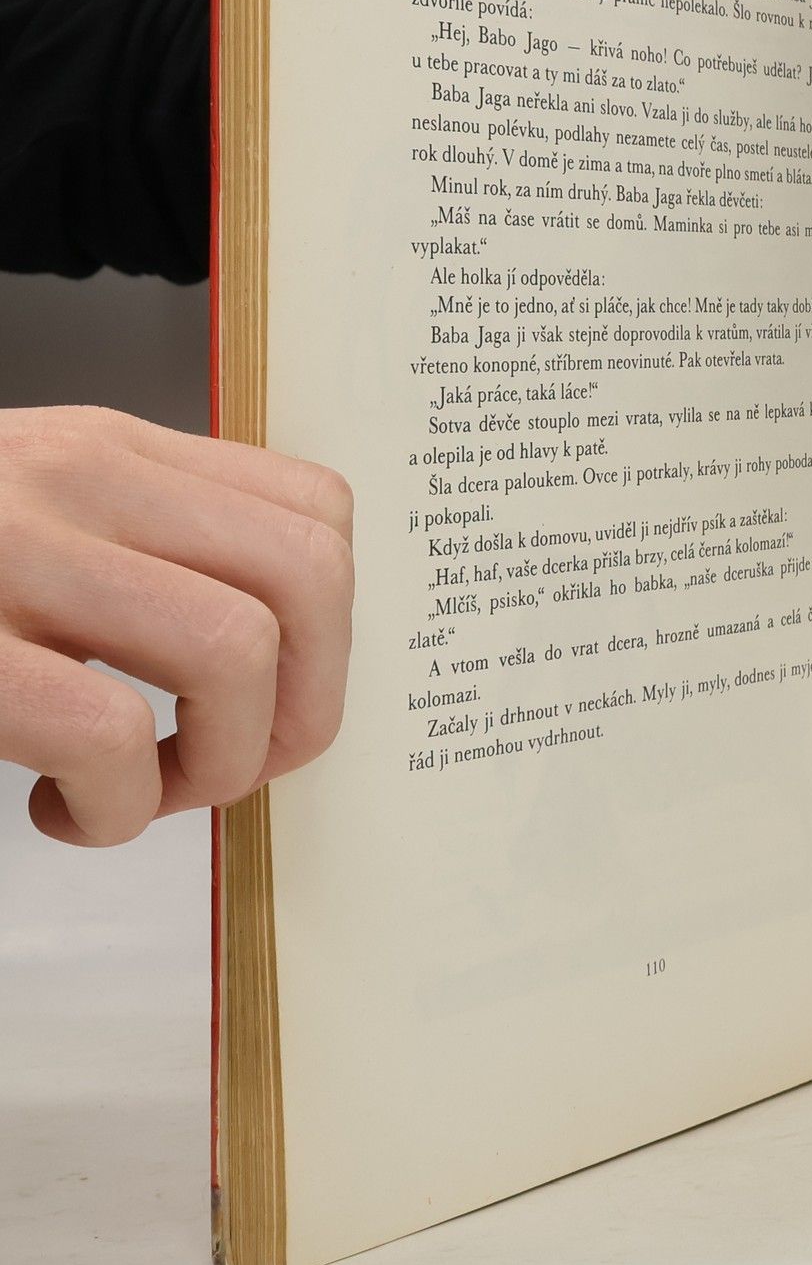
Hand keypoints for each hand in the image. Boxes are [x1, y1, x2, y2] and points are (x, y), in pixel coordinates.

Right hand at [0, 407, 352, 846]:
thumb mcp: (28, 517)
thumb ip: (138, 548)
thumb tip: (271, 656)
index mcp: (108, 452)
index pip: (316, 508)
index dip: (328, 630)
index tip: (272, 694)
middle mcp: (74, 479)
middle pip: (310, 575)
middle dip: (305, 704)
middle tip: (231, 764)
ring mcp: (14, 551)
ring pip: (234, 648)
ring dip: (217, 761)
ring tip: (139, 790)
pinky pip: (108, 734)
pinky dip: (114, 808)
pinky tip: (63, 811)